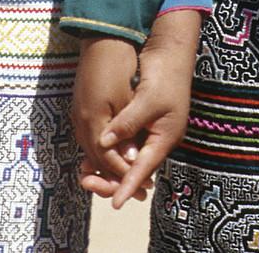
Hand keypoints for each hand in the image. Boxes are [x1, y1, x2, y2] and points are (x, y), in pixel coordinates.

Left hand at [74, 9, 201, 207]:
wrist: (172, 53)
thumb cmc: (165, 76)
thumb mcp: (147, 100)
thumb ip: (127, 123)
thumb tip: (105, 142)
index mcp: (165, 137)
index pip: (143, 169)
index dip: (127, 186)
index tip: (114, 204)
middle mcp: (158, 139)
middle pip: (134, 170)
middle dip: (112, 180)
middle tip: (87, 182)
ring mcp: (151, 132)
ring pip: (128, 160)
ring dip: (108, 168)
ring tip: (85, 175)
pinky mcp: (143, 123)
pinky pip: (125, 146)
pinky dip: (110, 153)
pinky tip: (92, 155)